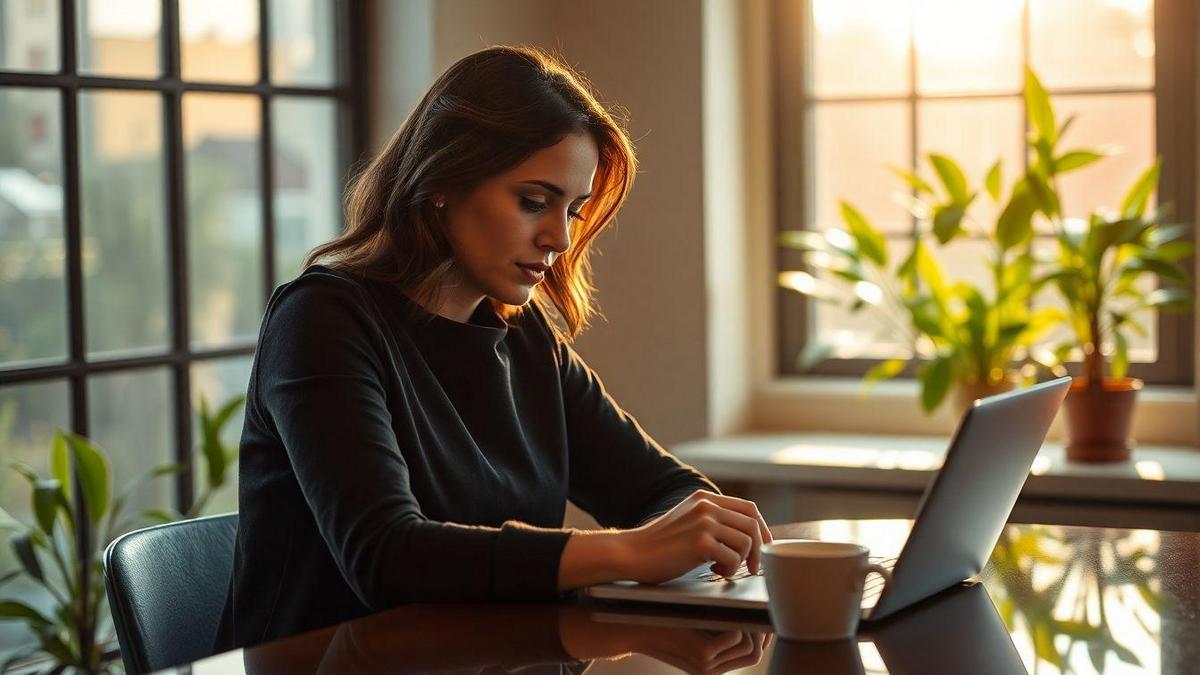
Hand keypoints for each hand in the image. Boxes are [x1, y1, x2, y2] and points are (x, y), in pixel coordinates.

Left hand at [558, 606, 771, 674]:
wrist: (625, 618)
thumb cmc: (658, 608)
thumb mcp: (692, 611)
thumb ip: (716, 608)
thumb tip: (743, 580)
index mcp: (712, 658)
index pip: (752, 649)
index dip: (762, 626)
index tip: (761, 601)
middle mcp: (713, 668)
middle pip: (756, 650)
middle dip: (762, 623)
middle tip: (758, 595)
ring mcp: (708, 666)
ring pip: (751, 646)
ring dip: (751, 621)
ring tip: (745, 597)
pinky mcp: (701, 657)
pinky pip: (735, 638)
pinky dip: (737, 619)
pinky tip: (731, 604)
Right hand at [615, 490, 772, 582]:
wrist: (631, 553)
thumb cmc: (659, 546)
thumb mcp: (687, 521)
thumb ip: (712, 520)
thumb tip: (747, 536)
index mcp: (705, 498)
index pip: (749, 509)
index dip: (762, 529)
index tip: (763, 547)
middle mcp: (706, 505)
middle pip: (752, 524)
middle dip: (758, 549)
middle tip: (752, 568)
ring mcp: (703, 522)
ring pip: (746, 542)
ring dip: (740, 561)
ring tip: (721, 569)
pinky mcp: (700, 542)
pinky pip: (733, 558)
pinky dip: (728, 569)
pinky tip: (712, 571)